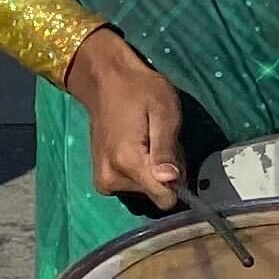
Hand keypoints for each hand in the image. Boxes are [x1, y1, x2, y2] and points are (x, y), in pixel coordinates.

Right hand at [64, 25, 188, 201]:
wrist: (105, 80)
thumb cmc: (140, 90)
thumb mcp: (164, 111)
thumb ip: (166, 148)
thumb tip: (171, 181)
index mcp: (128, 162)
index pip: (164, 198)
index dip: (177, 180)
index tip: (176, 156)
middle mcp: (111, 179)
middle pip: (156, 193)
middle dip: (164, 170)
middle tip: (159, 138)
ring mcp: (103, 181)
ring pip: (145, 190)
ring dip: (152, 168)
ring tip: (146, 138)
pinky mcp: (101, 180)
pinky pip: (131, 185)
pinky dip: (138, 170)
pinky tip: (135, 146)